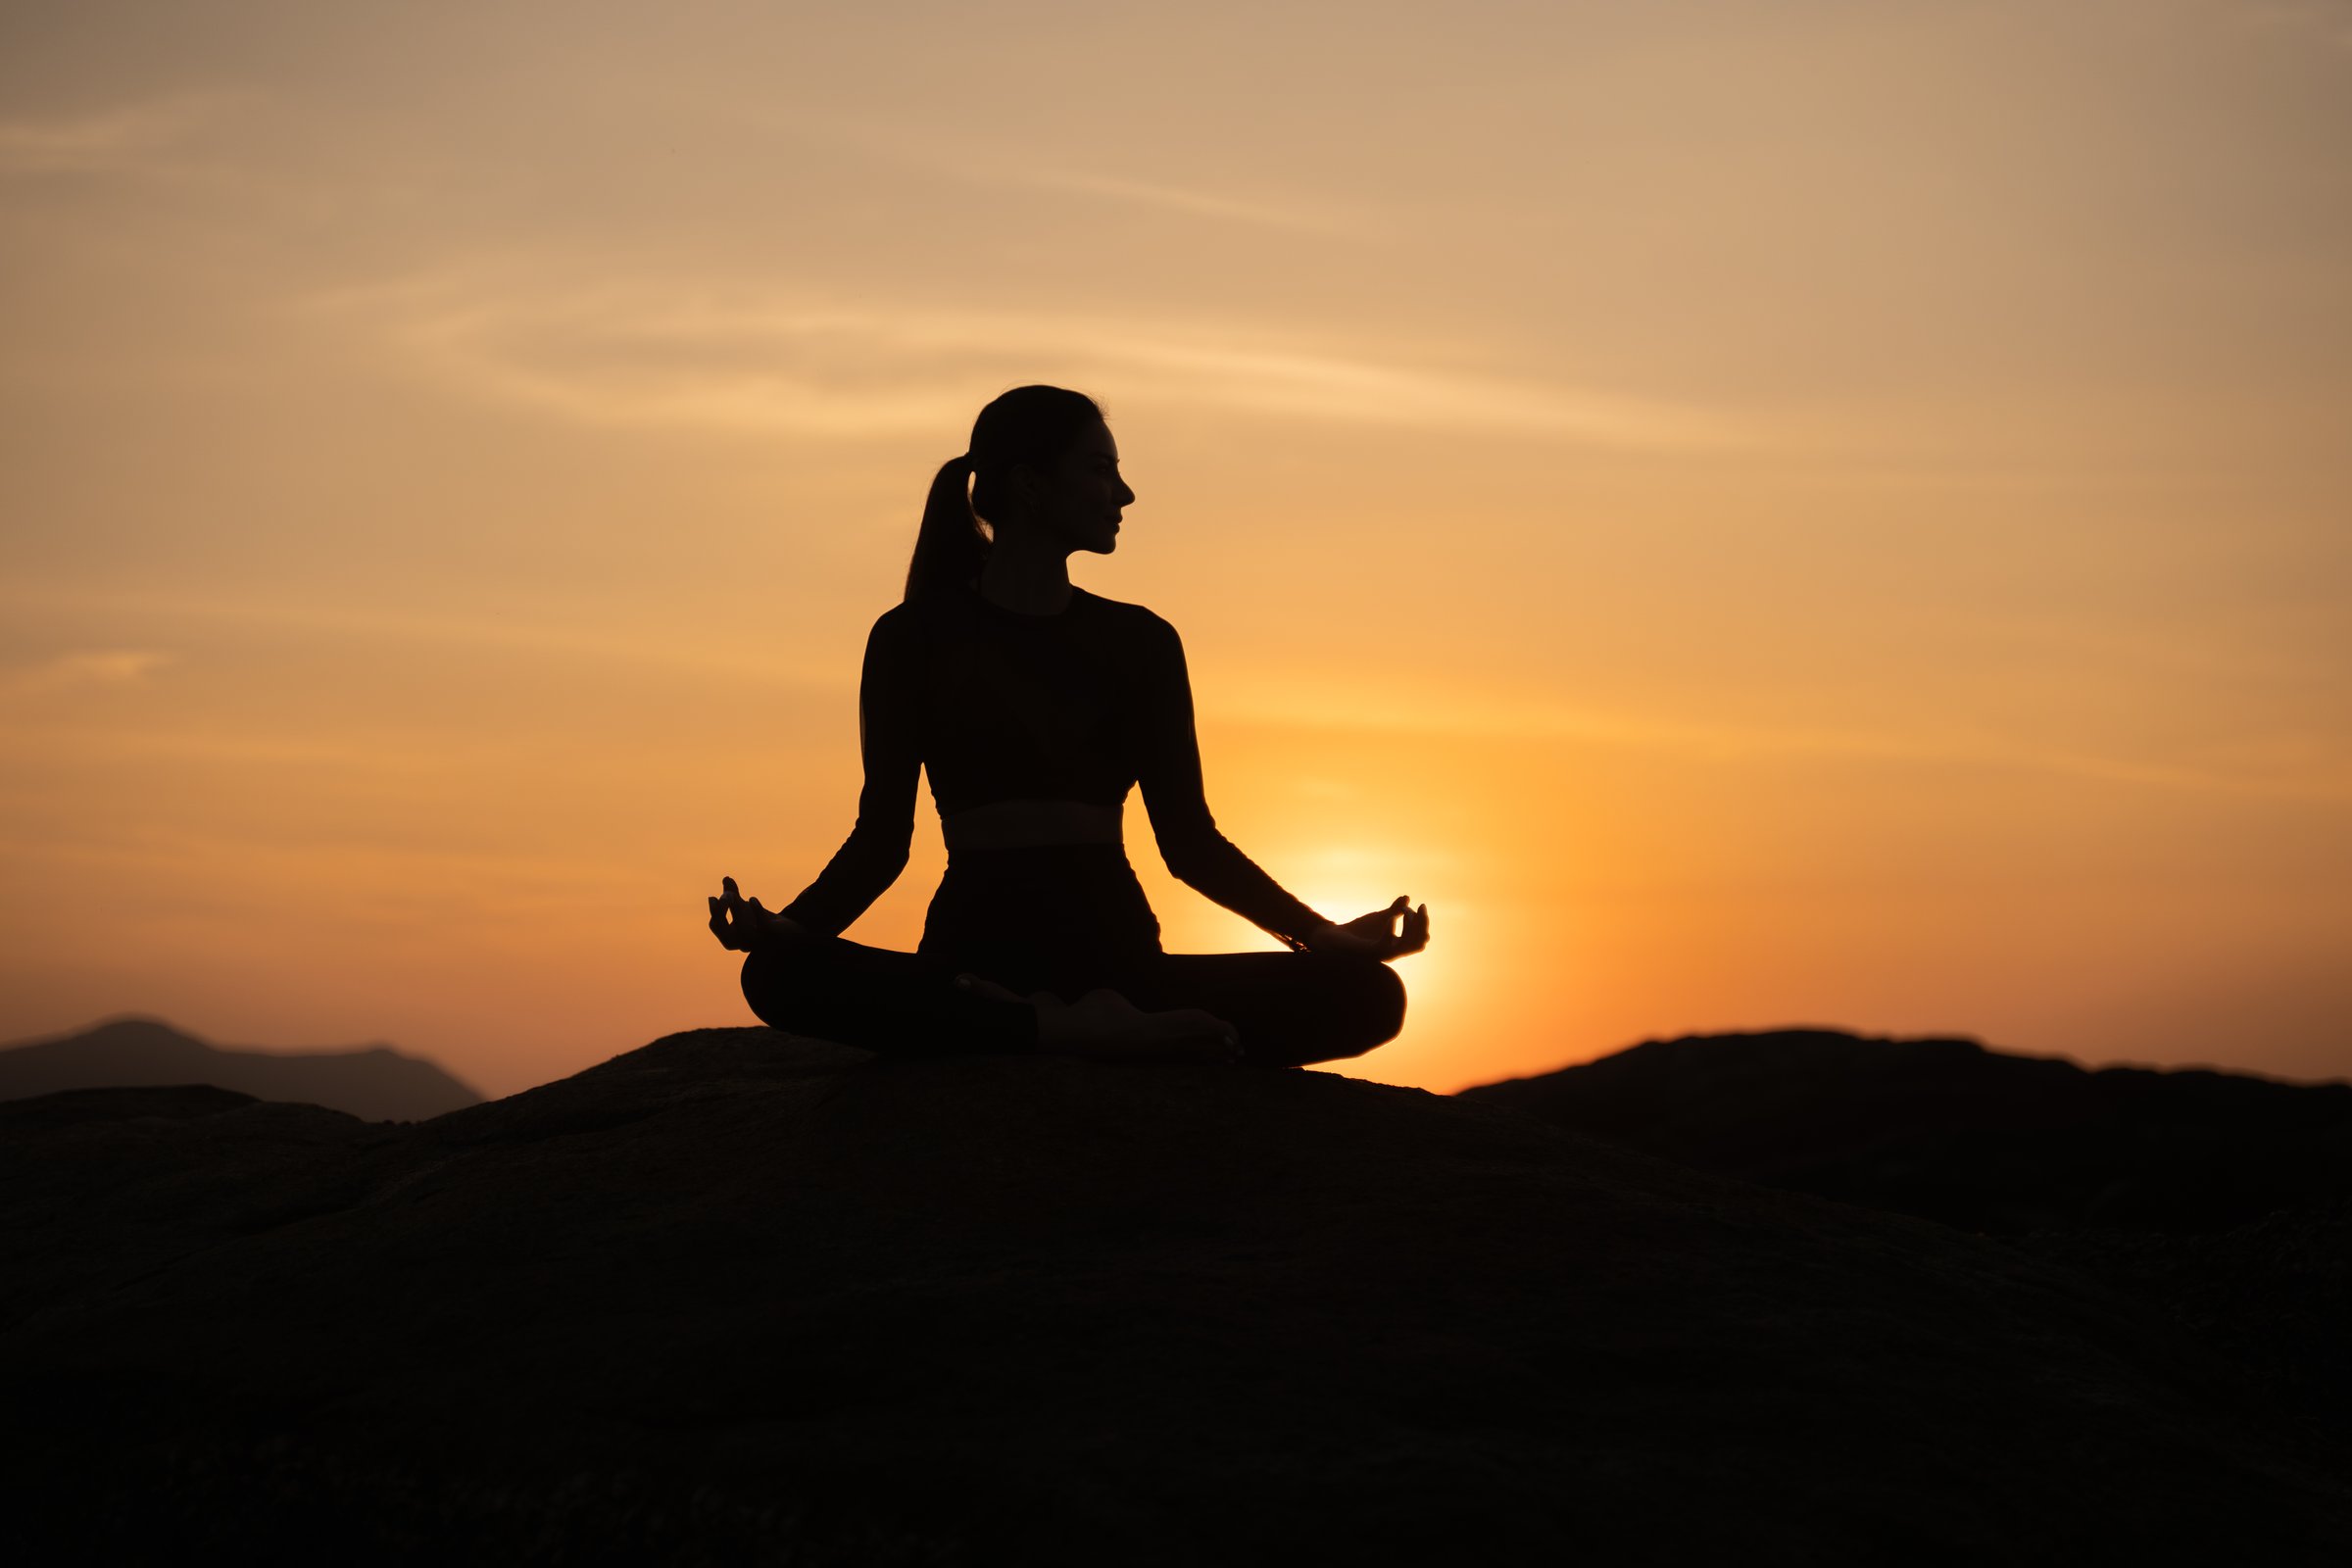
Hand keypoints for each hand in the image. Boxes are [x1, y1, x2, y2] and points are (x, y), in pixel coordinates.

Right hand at [708, 876, 804, 951]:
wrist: (789, 931)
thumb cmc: (762, 921)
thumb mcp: (745, 906)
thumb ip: (734, 895)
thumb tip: (726, 878)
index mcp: (733, 938)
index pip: (717, 927)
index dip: (714, 912)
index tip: (713, 896)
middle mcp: (744, 944)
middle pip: (727, 938)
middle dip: (721, 916)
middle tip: (721, 897)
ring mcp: (760, 941)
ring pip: (745, 933)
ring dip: (737, 912)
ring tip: (734, 895)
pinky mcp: (774, 936)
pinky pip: (764, 928)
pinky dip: (757, 913)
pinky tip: (752, 898)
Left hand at [1300, 896, 1428, 961]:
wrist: (1336, 937)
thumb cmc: (1358, 930)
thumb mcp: (1380, 917)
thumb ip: (1394, 910)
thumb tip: (1406, 897)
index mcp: (1397, 945)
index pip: (1421, 938)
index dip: (1423, 922)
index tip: (1418, 905)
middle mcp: (1393, 952)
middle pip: (1420, 942)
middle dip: (1422, 923)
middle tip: (1418, 907)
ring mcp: (1383, 953)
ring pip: (1408, 945)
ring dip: (1411, 926)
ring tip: (1403, 911)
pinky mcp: (1370, 952)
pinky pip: (1385, 945)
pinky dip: (1390, 930)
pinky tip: (1390, 918)